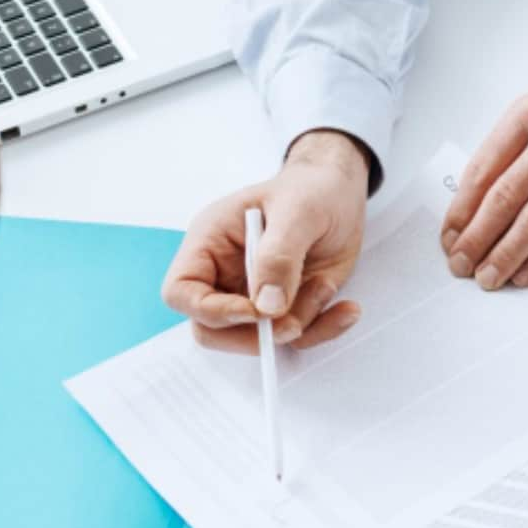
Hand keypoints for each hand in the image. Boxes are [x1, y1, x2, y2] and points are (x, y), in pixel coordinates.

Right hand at [163, 130, 369, 353]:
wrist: (342, 192)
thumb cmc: (311, 189)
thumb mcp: (299, 210)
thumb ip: (279, 256)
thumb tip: (267, 306)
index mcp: (210, 243)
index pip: (181, 292)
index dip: (209, 311)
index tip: (253, 311)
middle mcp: (224, 274)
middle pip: (211, 329)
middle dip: (253, 335)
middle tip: (292, 324)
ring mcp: (254, 295)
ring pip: (258, 339)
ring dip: (298, 324)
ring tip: (325, 286)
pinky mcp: (285, 307)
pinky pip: (296, 336)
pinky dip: (323, 328)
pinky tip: (346, 309)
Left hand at [441, 70, 527, 289]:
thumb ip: (513, 155)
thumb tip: (473, 212)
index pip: (482, 170)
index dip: (461, 211)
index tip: (448, 239)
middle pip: (504, 196)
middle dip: (476, 238)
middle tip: (460, 265)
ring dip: (506, 254)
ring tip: (488, 277)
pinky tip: (525, 274)